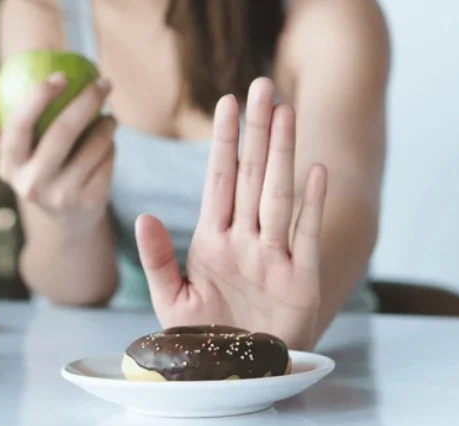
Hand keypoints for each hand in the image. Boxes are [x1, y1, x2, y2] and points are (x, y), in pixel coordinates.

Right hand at [0, 73, 115, 227]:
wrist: (64, 222)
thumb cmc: (35, 171)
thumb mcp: (12, 154)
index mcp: (10, 167)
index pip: (18, 126)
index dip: (38, 98)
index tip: (59, 76)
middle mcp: (33, 185)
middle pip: (62, 132)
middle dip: (87, 100)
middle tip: (103, 83)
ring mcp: (63, 196)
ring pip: (94, 145)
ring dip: (107, 124)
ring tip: (109, 116)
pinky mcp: (90, 202)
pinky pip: (108, 160)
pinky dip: (111, 146)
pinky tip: (109, 143)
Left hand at [135, 78, 327, 349]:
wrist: (238, 372)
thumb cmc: (205, 337)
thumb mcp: (172, 299)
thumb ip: (158, 258)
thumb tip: (143, 215)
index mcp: (213, 240)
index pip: (219, 180)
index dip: (223, 141)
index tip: (226, 104)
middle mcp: (246, 240)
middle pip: (251, 175)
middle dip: (256, 131)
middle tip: (262, 86)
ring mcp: (275, 257)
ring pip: (278, 194)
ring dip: (282, 154)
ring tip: (286, 112)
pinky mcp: (300, 280)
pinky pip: (306, 236)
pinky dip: (311, 205)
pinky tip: (316, 171)